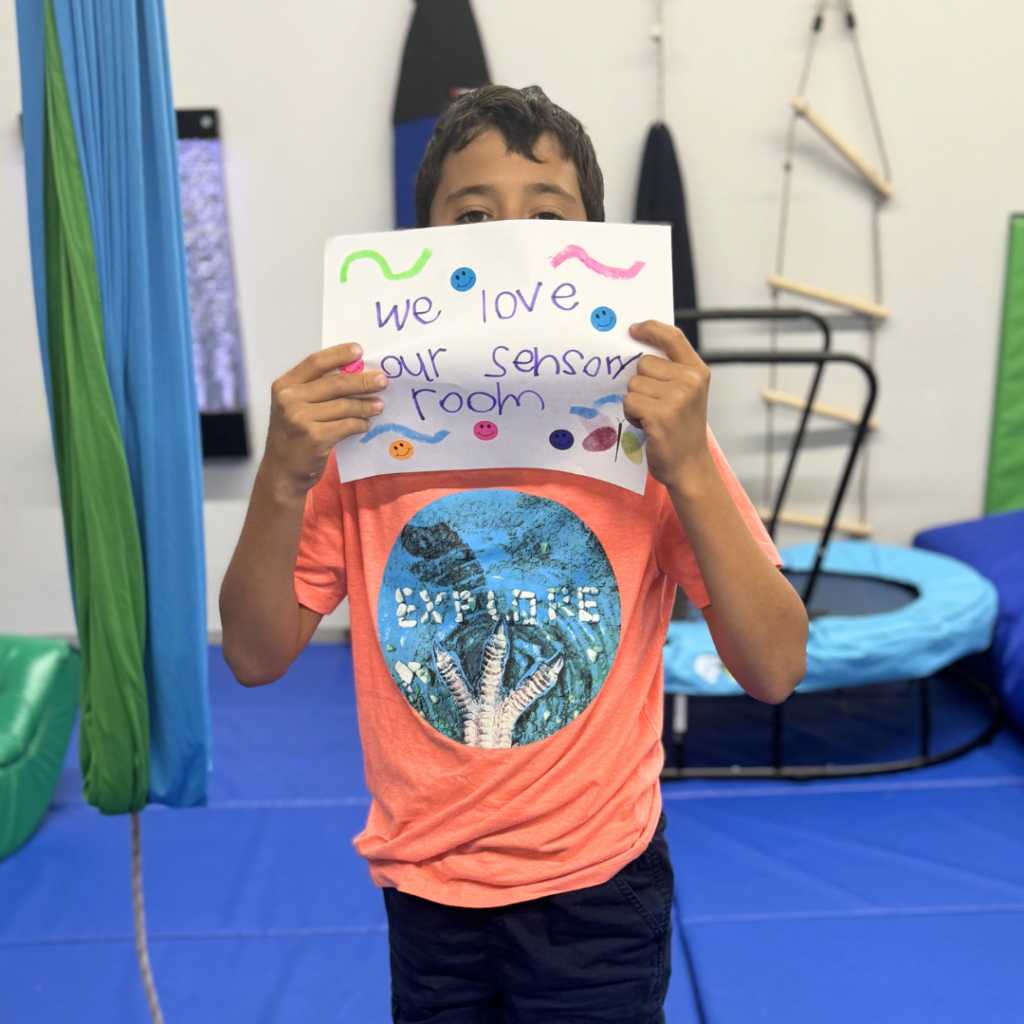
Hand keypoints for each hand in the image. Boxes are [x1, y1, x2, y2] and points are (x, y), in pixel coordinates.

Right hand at [264, 343, 385, 496]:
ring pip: (344, 406)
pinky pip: (347, 425)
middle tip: (382, 381)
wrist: (281, 472)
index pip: (316, 362)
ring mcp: (300, 419)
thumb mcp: (294, 407)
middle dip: (363, 381)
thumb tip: (355, 373)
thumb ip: (315, 391)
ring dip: (366, 405)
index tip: (359, 351)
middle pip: (335, 383)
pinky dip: (360, 424)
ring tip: (379, 406)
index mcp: (284, 385)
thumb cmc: (293, 437)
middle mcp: (289, 399)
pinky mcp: (315, 437)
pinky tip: (366, 425)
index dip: (339, 354)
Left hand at [624, 320, 711, 486]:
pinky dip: (631, 415)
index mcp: (698, 372)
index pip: (672, 337)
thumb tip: (637, 350)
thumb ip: (670, 372)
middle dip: (640, 382)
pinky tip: (646, 426)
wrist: (690, 467)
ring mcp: (677, 398)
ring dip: (635, 402)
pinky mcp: (660, 415)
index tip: (633, 330)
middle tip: (653, 404)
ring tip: (651, 417)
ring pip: (633, 384)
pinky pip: (629, 402)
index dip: (650, 329)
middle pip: (643, 362)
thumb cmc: (681, 431)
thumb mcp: (686, 394)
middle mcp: (690, 381)